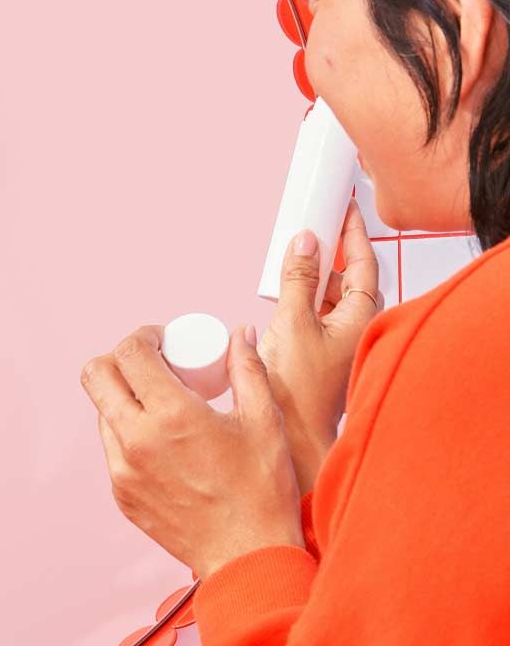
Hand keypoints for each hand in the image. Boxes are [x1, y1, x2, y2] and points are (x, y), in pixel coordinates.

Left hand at [81, 324, 303, 578]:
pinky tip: (161, 439)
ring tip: (160, 403)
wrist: (248, 560)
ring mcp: (122, 470)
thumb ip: (248, 370)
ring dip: (123, 396)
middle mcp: (136, 440)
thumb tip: (239, 334)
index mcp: (172, 416)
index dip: (143, 336)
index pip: (129, 352)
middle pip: (95, 375)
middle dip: (119, 359)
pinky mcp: (121, 493)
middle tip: (151, 364)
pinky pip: (111, 448)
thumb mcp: (263, 422)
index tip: (162, 340)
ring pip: (101, 411)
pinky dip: (128, 432)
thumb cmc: (262, 492)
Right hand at [257, 199, 382, 494]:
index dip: (353, 232)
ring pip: (330, 298)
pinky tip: (282, 297)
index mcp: (360, 318)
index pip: (363, 262)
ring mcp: (339, 344)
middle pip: (348, 279)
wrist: (293, 437)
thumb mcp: (292, 322)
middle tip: (311, 229)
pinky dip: (303, 300)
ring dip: (312, 279)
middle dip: (330, 254)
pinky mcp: (321, 355)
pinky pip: (316, 316)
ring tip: (291, 260)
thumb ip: (299, 279)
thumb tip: (305, 240)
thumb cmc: (299, 391)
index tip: (344, 207)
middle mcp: (355, 329)